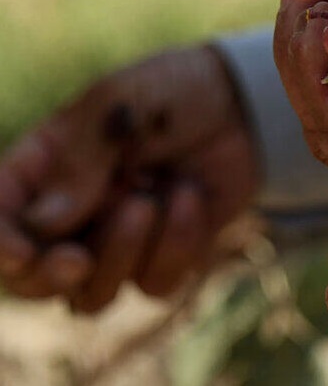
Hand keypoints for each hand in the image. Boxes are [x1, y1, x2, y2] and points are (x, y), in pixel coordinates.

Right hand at [0, 47, 258, 312]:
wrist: (244, 103)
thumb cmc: (173, 91)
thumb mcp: (124, 104)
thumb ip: (81, 160)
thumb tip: (44, 225)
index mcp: (43, 168)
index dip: (0, 242)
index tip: (24, 253)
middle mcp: (72, 214)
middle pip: (33, 279)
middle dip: (51, 276)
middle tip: (77, 260)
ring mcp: (117, 240)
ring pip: (91, 295)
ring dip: (120, 255)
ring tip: (151, 200)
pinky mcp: (164, 255)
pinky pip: (155, 284)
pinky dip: (175, 246)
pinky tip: (193, 197)